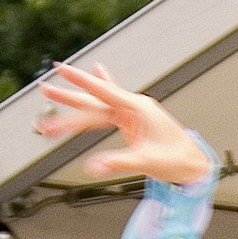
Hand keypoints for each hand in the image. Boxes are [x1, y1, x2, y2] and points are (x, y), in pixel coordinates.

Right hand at [35, 60, 209, 186]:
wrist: (193, 162)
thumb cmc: (175, 161)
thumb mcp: (145, 163)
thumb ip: (117, 163)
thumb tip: (91, 169)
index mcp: (136, 109)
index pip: (102, 93)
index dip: (80, 82)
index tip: (60, 71)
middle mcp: (133, 105)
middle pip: (95, 99)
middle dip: (69, 96)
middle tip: (44, 89)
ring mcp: (133, 111)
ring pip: (99, 103)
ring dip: (78, 101)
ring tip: (55, 93)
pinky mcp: (134, 119)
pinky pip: (114, 101)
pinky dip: (104, 86)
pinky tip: (98, 70)